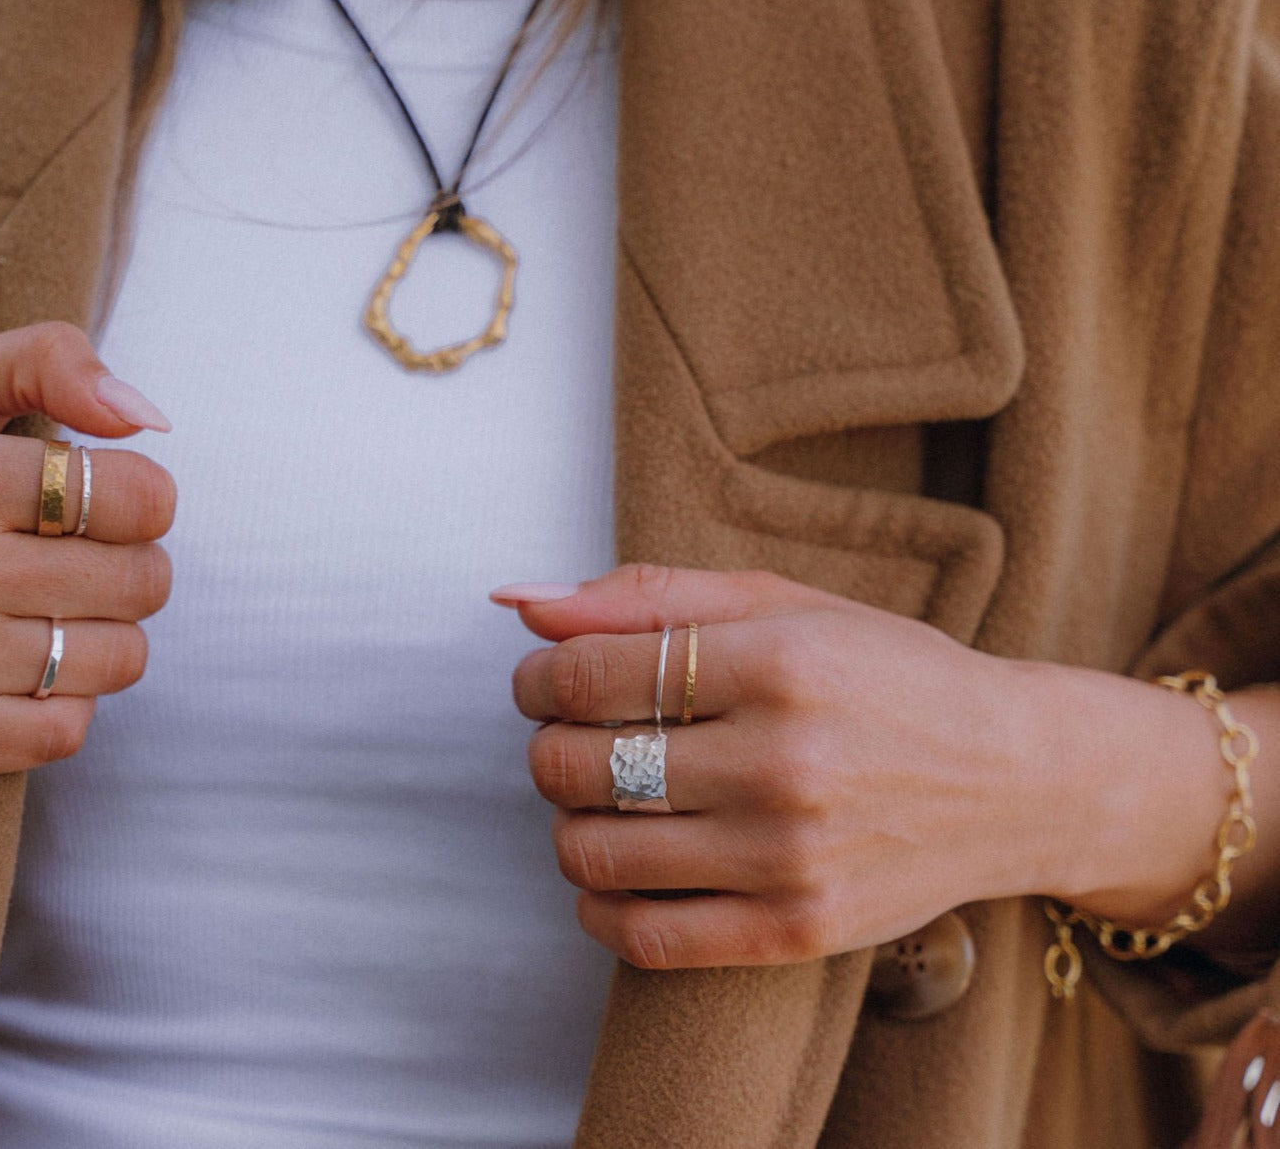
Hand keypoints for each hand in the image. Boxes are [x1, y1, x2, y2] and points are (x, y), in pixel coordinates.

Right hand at [0, 322, 175, 773]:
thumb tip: (147, 419)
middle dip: (132, 561)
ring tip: (49, 603)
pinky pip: (65, 730)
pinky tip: (18, 660)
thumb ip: (50, 363)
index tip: (104, 495)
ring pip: (120, 658)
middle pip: (143, 582)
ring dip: (104, 630)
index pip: (143, 498)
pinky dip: (62, 698)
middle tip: (83, 552)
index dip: (143, 494)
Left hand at [495, 564, 1066, 969]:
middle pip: (575, 766)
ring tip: (604, 795)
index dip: (538, 677)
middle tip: (578, 734)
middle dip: (548, 745)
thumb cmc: (887, 674)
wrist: (1014, 778)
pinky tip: (617, 869)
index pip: (583, 676)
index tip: (545, 678)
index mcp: (777, 663)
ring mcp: (790, 857)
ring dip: (567, 821)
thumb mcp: (780, 603)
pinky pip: (643, 936)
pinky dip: (599, 906)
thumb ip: (646, 595)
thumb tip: (518, 600)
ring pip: (593, 853)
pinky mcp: (798, 929)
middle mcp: (782, 763)